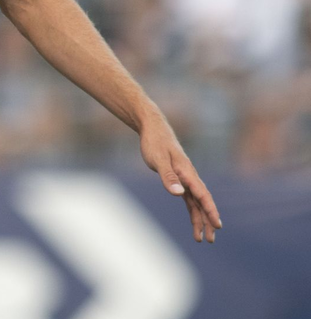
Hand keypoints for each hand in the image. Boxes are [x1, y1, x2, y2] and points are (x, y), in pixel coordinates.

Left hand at [139, 115, 222, 242]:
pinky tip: (195, 222)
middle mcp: (190, 177)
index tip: (217, 225)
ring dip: (200, 220)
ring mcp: (186, 179)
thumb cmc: (155, 143)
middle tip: (211, 240)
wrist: (154, 130)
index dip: (210, 211)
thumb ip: (168, 177)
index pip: (202, 195)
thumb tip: (178, 194)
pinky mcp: (179, 179)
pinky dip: (192, 211)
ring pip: (197, 203)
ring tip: (203, 238)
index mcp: (187, 173)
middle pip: (202, 202)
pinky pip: (189, 199)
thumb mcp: (158, 160)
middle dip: (207, 221)